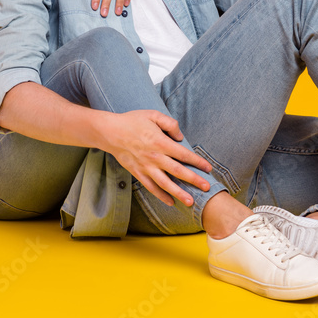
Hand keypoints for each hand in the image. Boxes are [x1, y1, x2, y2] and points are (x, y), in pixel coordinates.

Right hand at [96, 110, 212, 206]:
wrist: (110, 132)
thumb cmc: (132, 121)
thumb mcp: (153, 115)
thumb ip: (170, 123)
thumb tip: (181, 137)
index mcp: (160, 142)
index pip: (183, 154)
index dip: (197, 161)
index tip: (208, 168)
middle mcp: (154, 157)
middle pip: (178, 171)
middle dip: (194, 180)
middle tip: (207, 187)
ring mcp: (145, 167)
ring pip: (165, 184)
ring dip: (179, 193)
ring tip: (191, 202)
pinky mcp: (138, 173)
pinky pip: (151, 187)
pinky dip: (161, 196)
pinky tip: (171, 202)